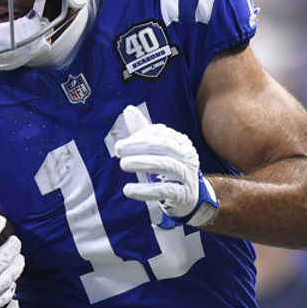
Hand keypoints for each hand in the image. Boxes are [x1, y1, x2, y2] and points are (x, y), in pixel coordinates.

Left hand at [116, 105, 217, 228]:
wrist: (188, 198)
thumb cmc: (168, 169)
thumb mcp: (157, 150)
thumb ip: (143, 131)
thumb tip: (129, 109)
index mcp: (181, 142)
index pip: (160, 133)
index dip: (139, 137)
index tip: (120, 145)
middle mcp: (187, 156)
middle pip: (163, 146)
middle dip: (139, 146)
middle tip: (118, 151)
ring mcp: (187, 175)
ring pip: (166, 165)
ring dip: (142, 163)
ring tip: (123, 164)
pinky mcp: (182, 194)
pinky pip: (164, 190)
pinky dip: (144, 190)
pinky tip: (128, 189)